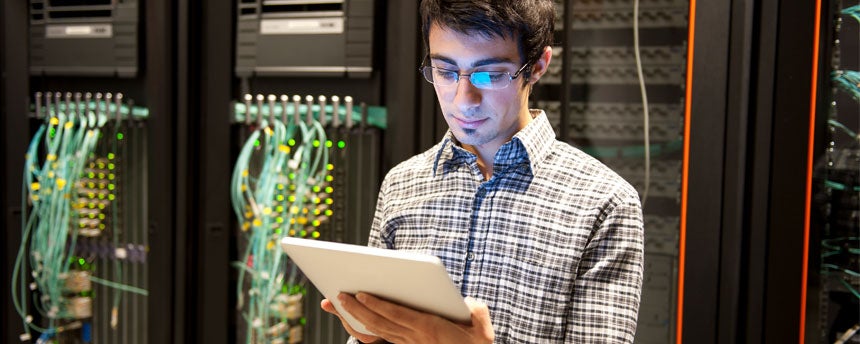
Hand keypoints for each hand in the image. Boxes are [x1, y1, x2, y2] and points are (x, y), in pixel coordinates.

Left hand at [323, 292, 493, 343]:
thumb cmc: (476, 342)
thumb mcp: (479, 322)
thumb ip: (472, 308)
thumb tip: (465, 300)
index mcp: (429, 327)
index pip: (398, 314)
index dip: (378, 305)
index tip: (361, 294)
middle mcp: (415, 337)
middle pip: (380, 323)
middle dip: (356, 309)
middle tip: (338, 295)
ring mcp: (409, 343)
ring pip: (377, 330)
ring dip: (355, 317)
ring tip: (338, 303)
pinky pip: (381, 337)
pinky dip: (365, 327)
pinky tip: (353, 318)